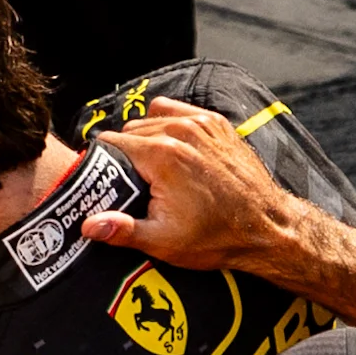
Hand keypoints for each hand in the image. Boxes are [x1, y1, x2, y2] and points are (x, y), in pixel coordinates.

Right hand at [80, 103, 308, 275]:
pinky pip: (178, 112)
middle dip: (124, 154)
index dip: (103, 164)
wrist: (267, 227)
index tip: (108, 184)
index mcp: (162, 155)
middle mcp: (181, 131)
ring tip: (152, 170)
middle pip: (129, 130)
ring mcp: (202, 124)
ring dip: (146, 139)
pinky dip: (169, 126)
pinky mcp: (217, 124)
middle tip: (133, 184)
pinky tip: (173, 152)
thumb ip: (122, 229)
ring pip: (152, 118)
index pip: (110, 143)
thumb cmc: (217, 236)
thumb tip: (88, 225)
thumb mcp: (163, 241)